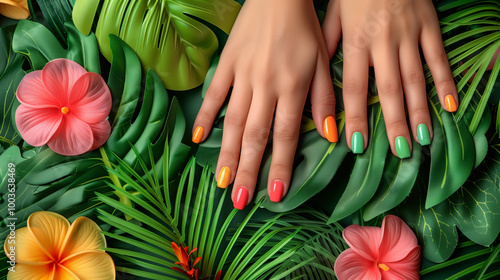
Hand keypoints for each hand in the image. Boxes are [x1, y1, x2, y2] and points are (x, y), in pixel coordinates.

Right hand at [192, 0, 335, 208]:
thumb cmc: (305, 28)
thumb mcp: (323, 62)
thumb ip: (324, 100)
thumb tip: (328, 136)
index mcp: (293, 87)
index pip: (286, 135)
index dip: (279, 166)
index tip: (273, 195)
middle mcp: (266, 86)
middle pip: (256, 135)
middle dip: (249, 170)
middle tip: (239, 200)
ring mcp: (242, 76)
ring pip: (233, 121)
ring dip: (228, 153)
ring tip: (221, 181)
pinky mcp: (226, 64)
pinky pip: (214, 93)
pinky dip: (205, 115)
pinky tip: (198, 139)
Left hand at [323, 0, 457, 157]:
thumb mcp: (332, 16)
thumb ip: (328, 49)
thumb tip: (318, 79)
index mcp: (356, 42)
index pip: (355, 88)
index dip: (356, 118)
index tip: (357, 145)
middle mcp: (383, 42)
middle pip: (389, 90)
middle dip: (394, 123)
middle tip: (400, 151)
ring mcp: (409, 34)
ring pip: (415, 78)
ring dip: (420, 110)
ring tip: (424, 138)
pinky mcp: (429, 25)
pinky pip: (438, 57)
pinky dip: (445, 81)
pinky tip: (450, 105)